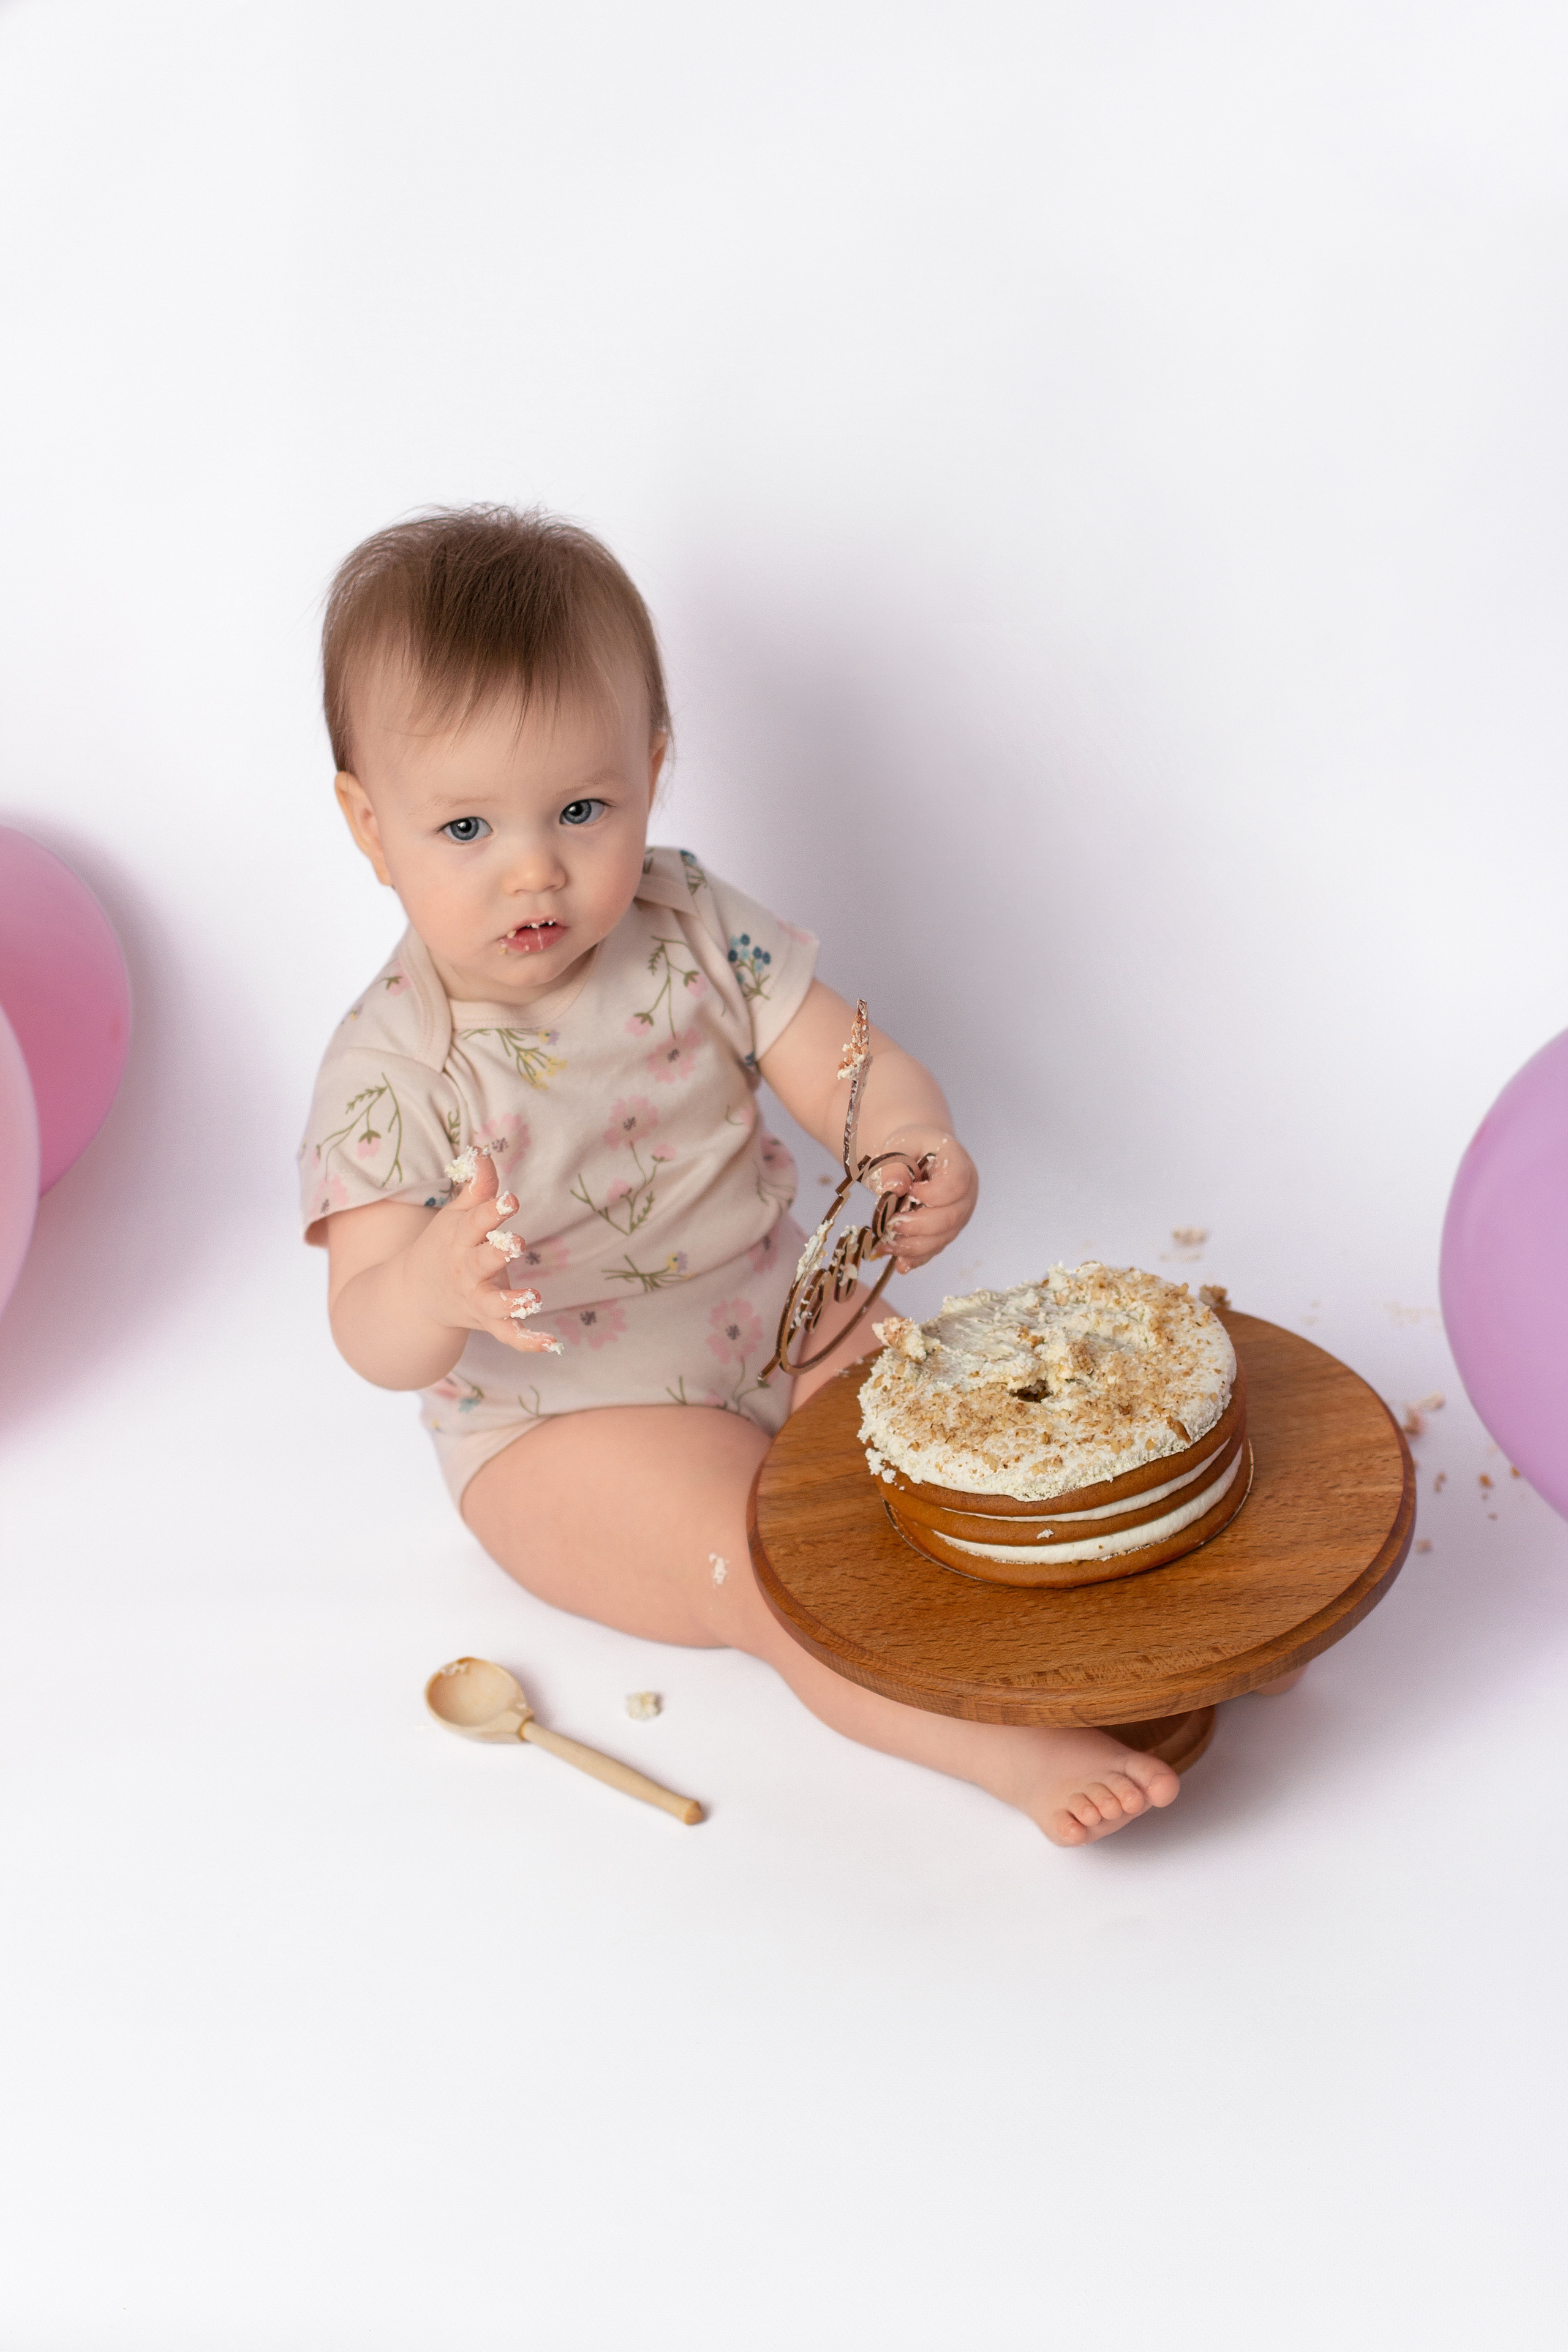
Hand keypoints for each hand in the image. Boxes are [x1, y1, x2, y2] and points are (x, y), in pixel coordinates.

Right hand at [405, 1145, 561, 1355]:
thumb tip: (484, 1151)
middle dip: (497, 1253)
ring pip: (494, 1303)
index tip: (509, 1199)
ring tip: (533, 1298)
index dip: (491, 1210)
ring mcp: (476, 1300)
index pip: (475, 1222)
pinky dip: (527, 1340)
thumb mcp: (456, 1216)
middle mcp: (466, 1271)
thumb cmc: (444, 1245)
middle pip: (481, 1261)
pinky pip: (508, 1335)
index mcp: (459, 1239)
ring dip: (512, 1301)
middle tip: (516, 1242)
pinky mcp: (488, 1322)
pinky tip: (551, 1343)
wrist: (414, 1296)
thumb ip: (476, 1188)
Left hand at [869, 1124, 978, 1274]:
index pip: (956, 1184)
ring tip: (885, 1244)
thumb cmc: (909, 1148)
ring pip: (942, 1239)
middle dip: (917, 1226)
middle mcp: (965, 1193)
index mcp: (958, 1164)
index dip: (932, 1194)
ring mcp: (958, 1215)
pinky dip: (915, 1258)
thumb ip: (895, 1164)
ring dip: (912, 1246)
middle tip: (890, 1225)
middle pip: (950, 1218)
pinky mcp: (945, 1232)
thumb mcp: (898, 1145)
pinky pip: (934, 1249)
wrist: (916, 1156)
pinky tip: (898, 1263)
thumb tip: (895, 1188)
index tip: (909, 1189)